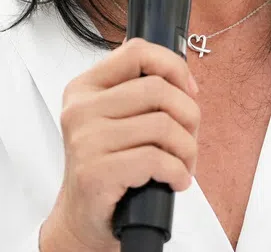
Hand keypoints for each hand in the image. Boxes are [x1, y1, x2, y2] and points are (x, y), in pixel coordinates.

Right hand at [39, 38, 200, 251]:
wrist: (82, 219)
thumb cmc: (110, 166)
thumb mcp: (118, 119)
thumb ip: (141, 92)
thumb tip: (184, 78)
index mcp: (85, 88)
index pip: (137, 51)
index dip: (174, 66)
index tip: (190, 90)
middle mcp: (80, 110)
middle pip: (158, 89)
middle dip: (189, 115)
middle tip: (189, 138)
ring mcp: (85, 141)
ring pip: (162, 125)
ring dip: (187, 149)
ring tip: (184, 164)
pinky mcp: (95, 173)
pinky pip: (156, 159)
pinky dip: (178, 172)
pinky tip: (177, 181)